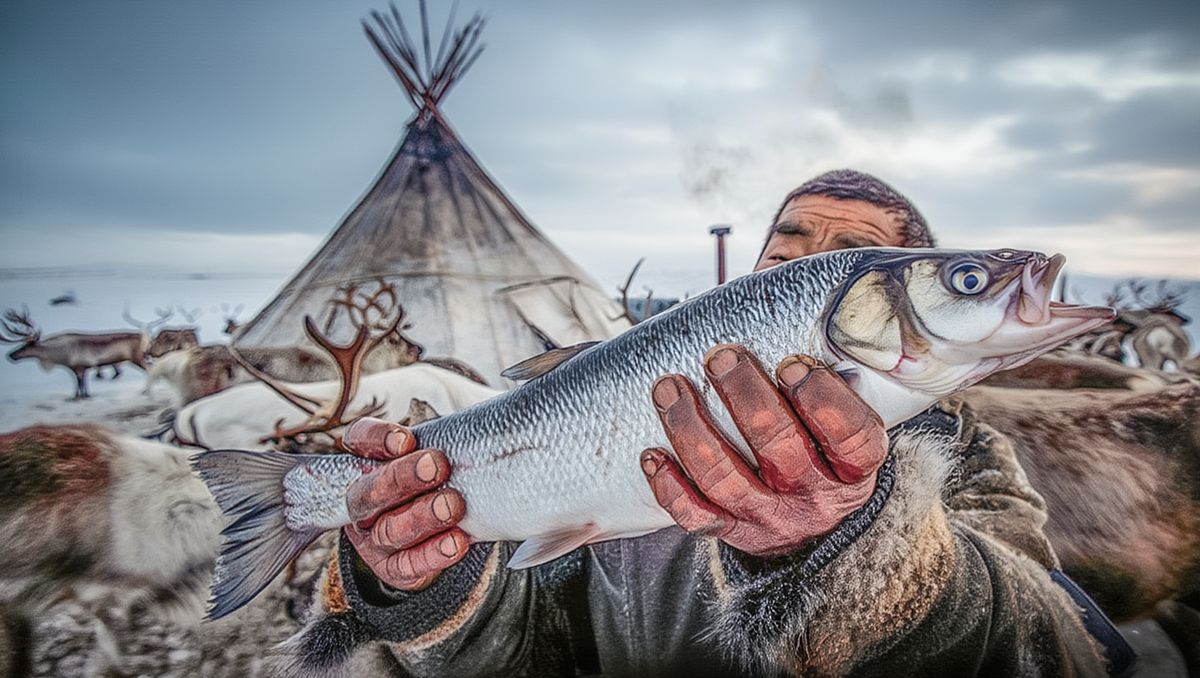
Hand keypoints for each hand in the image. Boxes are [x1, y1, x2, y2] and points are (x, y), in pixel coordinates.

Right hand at [342, 417, 469, 590]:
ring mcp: (373, 538)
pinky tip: (457, 542)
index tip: (406, 440)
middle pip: (369, 491)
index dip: (377, 440)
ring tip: (453, 504)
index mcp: (366, 463)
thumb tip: (484, 430)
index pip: (359, 442)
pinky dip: (433, 553)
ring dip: (422, 516)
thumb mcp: (436, 454)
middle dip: (402, 478)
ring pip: (389, 530)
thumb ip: (447, 441)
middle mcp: (362, 501)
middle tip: (437, 465)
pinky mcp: (392, 567)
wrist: (435, 531)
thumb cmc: (438, 479)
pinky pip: (408, 565)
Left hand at [640, 345, 886, 556]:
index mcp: (854, 467)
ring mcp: (771, 519)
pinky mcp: (732, 531)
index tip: (792, 363)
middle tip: (719, 356)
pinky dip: (669, 486)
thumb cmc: (819, 442)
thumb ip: (830, 363)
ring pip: (727, 480)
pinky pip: (696, 517)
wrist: (807, 520)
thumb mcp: (843, 413)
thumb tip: (807, 285)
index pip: (852, 438)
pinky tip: (651, 452)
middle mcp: (816, 498)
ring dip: (692, 430)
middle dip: (745, 396)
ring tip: (668, 387)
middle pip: (781, 450)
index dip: (823, 400)